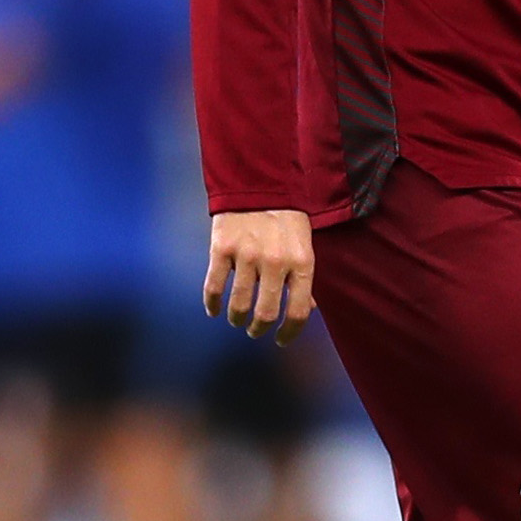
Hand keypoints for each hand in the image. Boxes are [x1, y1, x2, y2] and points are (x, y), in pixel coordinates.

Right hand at [204, 208, 315, 339]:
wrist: (257, 180)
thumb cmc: (286, 216)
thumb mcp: (305, 244)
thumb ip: (304, 277)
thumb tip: (308, 310)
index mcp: (302, 262)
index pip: (299, 311)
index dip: (289, 332)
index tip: (281, 340)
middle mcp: (276, 261)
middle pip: (266, 313)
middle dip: (260, 329)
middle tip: (256, 331)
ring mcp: (247, 255)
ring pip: (239, 304)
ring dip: (237, 319)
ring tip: (237, 320)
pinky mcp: (222, 248)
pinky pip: (214, 286)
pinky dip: (212, 304)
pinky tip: (214, 310)